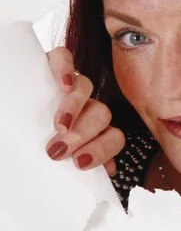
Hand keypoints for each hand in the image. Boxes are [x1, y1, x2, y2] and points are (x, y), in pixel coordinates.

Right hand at [45, 47, 124, 176]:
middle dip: (83, 134)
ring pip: (86, 88)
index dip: (103, 150)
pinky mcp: (55, 63)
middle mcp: (88, 107)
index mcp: (95, 132)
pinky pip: (64, 58)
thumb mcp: (60, 156)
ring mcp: (73, 85)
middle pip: (101, 114)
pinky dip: (65, 70)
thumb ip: (79, 162)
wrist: (15, 117)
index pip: (114, 138)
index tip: (80, 163)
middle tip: (60, 150)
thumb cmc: (38, 140)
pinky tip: (64, 85)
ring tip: (58, 126)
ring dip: (74, 109)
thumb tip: (106, 172)